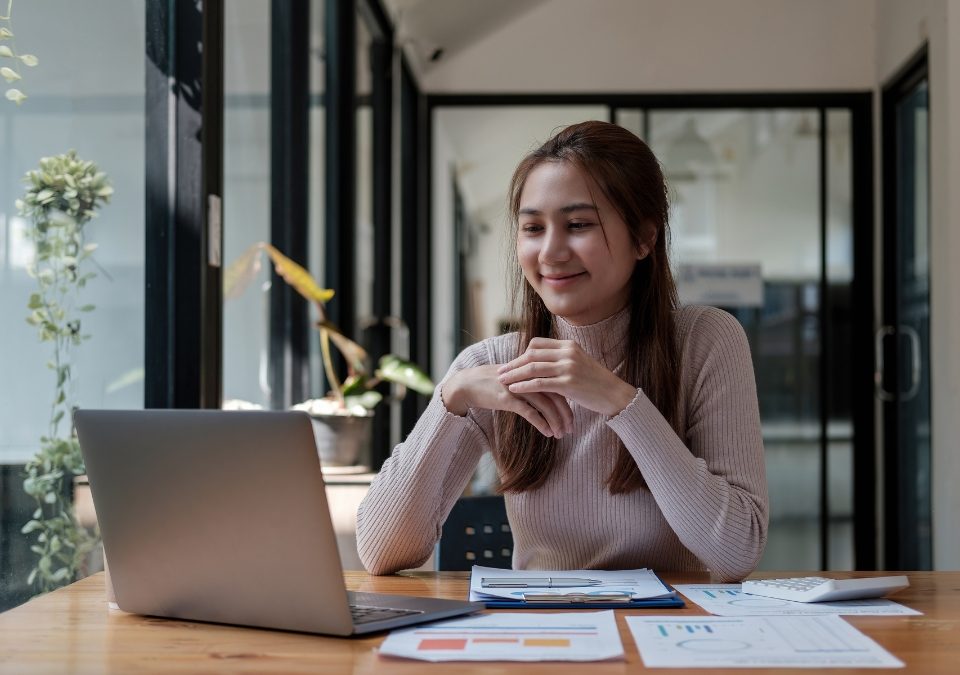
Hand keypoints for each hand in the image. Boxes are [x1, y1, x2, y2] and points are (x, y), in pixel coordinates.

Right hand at [441, 365, 573, 437]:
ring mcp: (518, 387)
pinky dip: (541, 423)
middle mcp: (528, 377)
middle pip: (555, 394)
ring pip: (545, 405)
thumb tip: (549, 394)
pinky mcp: (508, 398)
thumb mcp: (515, 380)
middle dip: (565, 414)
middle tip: (571, 428)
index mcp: (532, 370)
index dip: (568, 401)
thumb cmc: (492, 384)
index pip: (557, 385)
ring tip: (561, 434)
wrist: (468, 384)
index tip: (573, 416)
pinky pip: (530, 412)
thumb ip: (532, 384)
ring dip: (556, 421)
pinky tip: (548, 433)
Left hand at [496, 338, 636, 416]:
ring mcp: (568, 367)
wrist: (614, 394)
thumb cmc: (594, 382)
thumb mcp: (578, 363)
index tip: (511, 363)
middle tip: (500, 372)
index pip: (537, 344)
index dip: (521, 354)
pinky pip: (540, 383)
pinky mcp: (568, 383)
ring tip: (502, 381)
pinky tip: (514, 390)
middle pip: (532, 354)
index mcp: (569, 345)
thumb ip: (561, 359)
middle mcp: (568, 353)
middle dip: (513, 364)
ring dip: (514, 375)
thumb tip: (541, 361)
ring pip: (533, 368)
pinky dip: (524, 386)